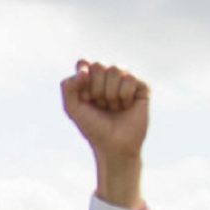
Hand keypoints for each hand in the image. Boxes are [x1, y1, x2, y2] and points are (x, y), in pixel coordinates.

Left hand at [59, 59, 149, 209]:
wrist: (114, 146)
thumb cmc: (93, 128)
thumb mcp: (72, 108)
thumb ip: (68, 87)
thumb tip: (83, 71)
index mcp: (91, 78)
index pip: (84, 62)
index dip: (83, 78)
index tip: (85, 97)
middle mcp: (109, 76)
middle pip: (99, 65)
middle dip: (97, 89)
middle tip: (101, 105)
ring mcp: (126, 79)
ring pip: (116, 69)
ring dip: (110, 94)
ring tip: (113, 107)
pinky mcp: (142, 86)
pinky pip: (130, 78)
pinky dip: (124, 95)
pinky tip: (126, 106)